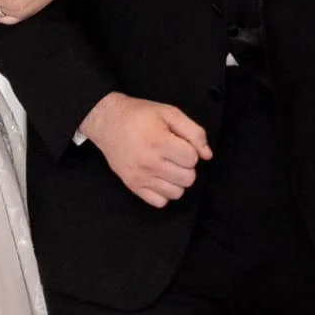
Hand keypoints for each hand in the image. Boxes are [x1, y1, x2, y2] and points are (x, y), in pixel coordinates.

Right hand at [80, 92, 211, 207]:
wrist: (108, 122)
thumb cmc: (139, 115)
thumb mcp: (169, 112)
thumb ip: (194, 132)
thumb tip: (207, 155)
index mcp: (159, 142)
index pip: (192, 159)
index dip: (191, 150)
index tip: (180, 143)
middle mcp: (149, 163)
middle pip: (188, 178)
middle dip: (186, 166)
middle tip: (174, 154)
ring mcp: (140, 177)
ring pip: (177, 193)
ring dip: (177, 180)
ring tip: (168, 166)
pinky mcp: (133, 186)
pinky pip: (160, 202)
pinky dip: (164, 192)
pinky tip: (159, 178)